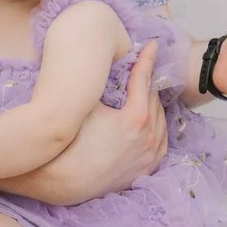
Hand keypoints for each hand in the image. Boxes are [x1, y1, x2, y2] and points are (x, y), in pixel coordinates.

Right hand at [25, 41, 166, 202]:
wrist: (64, 182)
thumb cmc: (71, 141)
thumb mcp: (86, 107)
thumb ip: (104, 86)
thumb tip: (111, 66)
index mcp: (137, 119)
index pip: (145, 80)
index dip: (147, 60)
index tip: (153, 45)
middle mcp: (149, 138)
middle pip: (154, 100)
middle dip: (148, 83)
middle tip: (142, 70)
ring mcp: (150, 156)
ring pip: (162, 122)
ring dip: (154, 105)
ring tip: (145, 93)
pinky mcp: (146, 169)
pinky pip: (161, 142)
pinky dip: (158, 128)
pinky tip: (150, 121)